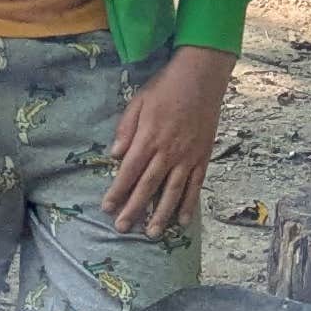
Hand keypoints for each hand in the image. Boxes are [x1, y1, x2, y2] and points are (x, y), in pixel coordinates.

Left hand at [104, 45, 231, 235]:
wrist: (201, 77)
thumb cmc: (166, 87)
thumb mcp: (138, 101)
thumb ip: (126, 129)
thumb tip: (115, 155)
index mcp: (149, 138)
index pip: (129, 171)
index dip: (117, 191)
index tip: (107, 208)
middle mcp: (168, 151)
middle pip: (148, 186)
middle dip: (134, 209)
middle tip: (123, 228)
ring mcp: (187, 156)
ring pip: (173, 191)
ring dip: (161, 214)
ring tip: (152, 233)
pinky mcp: (202, 157)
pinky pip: (195, 185)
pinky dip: (189, 203)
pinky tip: (182, 220)